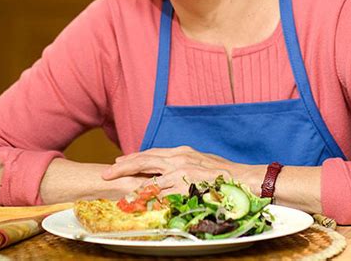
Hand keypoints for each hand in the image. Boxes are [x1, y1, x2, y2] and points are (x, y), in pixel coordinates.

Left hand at [102, 146, 250, 193]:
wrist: (244, 178)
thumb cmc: (225, 173)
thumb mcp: (201, 162)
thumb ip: (185, 164)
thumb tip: (174, 170)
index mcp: (182, 152)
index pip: (152, 153)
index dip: (134, 157)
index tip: (120, 160)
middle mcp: (178, 158)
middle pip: (144, 160)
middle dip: (123, 166)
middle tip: (106, 172)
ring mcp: (181, 171)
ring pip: (148, 175)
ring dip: (129, 181)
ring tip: (113, 184)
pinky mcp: (185, 184)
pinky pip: (161, 191)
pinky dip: (146, 195)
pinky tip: (134, 199)